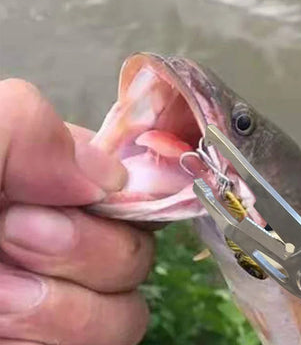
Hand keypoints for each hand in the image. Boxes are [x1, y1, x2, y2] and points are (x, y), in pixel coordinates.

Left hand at [0, 79, 153, 344]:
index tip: (68, 200)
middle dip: (84, 250)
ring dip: (67, 307)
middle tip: (11, 236)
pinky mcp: (58, 339)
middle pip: (137, 250)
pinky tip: (6, 327)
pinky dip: (59, 337)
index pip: (134, 188)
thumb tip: (106, 177)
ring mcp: (67, 295)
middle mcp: (70, 235)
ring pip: (128, 309)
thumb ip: (26, 126)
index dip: (122, 198)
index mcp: (56, 182)